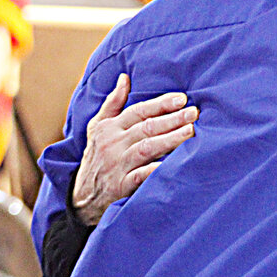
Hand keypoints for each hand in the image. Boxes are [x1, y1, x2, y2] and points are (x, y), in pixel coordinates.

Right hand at [72, 74, 198, 225]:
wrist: (82, 197)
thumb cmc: (96, 157)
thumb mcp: (97, 127)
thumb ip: (113, 103)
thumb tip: (124, 78)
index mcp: (110, 127)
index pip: (138, 111)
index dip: (160, 104)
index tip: (182, 98)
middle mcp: (113, 144)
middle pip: (146, 127)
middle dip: (172, 119)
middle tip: (194, 113)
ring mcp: (118, 165)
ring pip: (147, 148)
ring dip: (170, 139)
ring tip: (191, 132)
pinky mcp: (121, 186)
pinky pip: (141, 176)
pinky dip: (156, 169)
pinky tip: (174, 164)